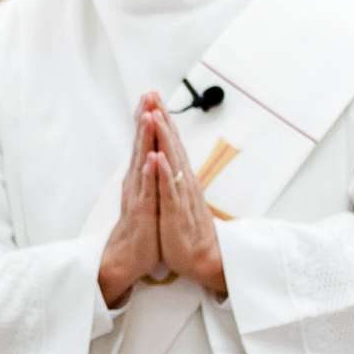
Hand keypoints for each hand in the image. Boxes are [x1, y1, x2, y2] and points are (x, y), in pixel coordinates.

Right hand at [97, 95, 163, 306]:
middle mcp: (135, 183)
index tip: (151, 96)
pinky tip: (151, 158)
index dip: (147, 120)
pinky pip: (146, 191)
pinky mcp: (142, 213)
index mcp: (139, 178)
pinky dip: (149, 174)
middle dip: (144, 120)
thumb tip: (149, 155)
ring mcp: (138, 197)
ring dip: (144, 140)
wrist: (126, 260)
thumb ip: (147, 176)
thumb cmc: (139, 229)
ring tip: (147, 117)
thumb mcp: (146, 197)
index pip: (143, 144)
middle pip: (140, 146)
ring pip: (142, 163)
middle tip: (148, 95)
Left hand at [147, 103, 226, 297]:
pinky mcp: (176, 212)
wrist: (201, 258)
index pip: (170, 143)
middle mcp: (183, 181)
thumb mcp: (177, 197)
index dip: (162, 120)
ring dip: (163, 139)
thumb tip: (170, 156)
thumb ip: (175, 176)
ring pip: (172, 162)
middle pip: (172, 144)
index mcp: (180, 177)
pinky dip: (163, 173)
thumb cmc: (186, 228)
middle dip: (162, 119)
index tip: (152, 97)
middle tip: (153, 95)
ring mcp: (181, 195)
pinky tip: (157, 158)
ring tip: (154, 116)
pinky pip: (170, 190)